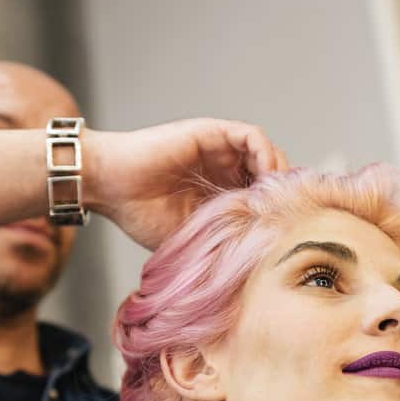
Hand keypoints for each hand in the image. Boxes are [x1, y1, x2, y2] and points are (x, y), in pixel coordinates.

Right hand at [82, 119, 288, 249]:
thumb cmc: (139, 214)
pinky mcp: (211, 133)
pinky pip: (252, 137)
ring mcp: (220, 150)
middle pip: (272, 174)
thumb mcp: (189, 237)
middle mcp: (224, 169)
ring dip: (279, 173)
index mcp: (220, 194)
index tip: (287, 231)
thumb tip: (255, 267)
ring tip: (279, 198)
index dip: (279, 211)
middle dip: (285, 193)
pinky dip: (265, 154)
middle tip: (291, 215)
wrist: (108, 186)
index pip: (264, 198)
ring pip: (267, 154)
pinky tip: (265, 178)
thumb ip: (220, 241)